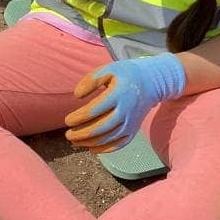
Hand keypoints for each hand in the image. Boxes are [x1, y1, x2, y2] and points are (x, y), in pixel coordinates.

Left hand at [64, 54, 186, 152]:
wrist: (152, 83)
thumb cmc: (125, 75)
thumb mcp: (109, 70)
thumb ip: (91, 80)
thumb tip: (77, 95)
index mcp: (118, 94)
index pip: (95, 110)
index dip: (79, 118)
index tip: (67, 120)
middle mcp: (126, 111)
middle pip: (101, 128)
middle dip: (81, 134)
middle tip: (68, 135)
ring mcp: (131, 123)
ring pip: (108, 138)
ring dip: (89, 143)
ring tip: (74, 141)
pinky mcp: (133, 131)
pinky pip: (119, 145)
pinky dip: (104, 149)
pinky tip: (91, 148)